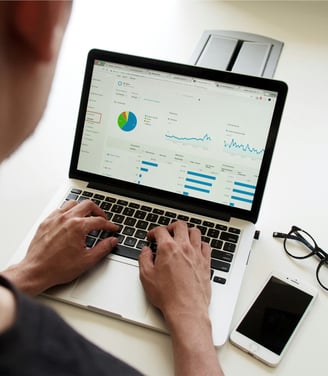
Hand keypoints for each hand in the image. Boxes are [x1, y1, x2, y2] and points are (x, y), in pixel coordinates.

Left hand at [2, 200, 117, 295]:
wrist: (36, 271)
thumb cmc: (58, 267)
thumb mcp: (87, 260)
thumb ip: (103, 248)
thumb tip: (112, 241)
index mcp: (78, 227)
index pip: (99, 221)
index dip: (109, 225)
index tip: (112, 228)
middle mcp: (66, 219)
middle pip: (88, 205)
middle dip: (99, 211)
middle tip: (103, 219)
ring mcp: (55, 219)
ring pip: (73, 203)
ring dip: (83, 208)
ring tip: (87, 216)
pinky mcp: (46, 222)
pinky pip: (59, 209)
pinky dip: (68, 211)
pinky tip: (70, 219)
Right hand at [139, 221, 222, 375]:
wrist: (186, 309)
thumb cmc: (167, 296)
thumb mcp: (146, 277)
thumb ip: (144, 259)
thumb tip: (145, 251)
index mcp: (168, 249)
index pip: (161, 231)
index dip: (154, 232)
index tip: (151, 236)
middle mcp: (184, 248)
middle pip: (180, 225)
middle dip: (171, 226)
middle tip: (167, 232)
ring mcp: (197, 254)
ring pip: (195, 232)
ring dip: (187, 231)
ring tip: (182, 237)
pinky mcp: (206, 263)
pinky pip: (206, 246)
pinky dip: (200, 243)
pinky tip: (196, 248)